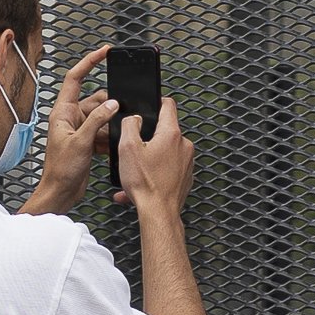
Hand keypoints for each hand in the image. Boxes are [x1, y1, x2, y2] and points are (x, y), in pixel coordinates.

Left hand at [26, 45, 114, 215]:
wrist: (60, 193)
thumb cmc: (60, 170)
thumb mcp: (81, 141)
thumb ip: (97, 120)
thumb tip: (113, 103)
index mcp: (63, 112)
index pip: (75, 78)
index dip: (90, 62)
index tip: (105, 52)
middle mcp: (70, 117)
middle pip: (96, 99)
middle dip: (109, 106)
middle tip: (121, 113)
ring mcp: (79, 129)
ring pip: (102, 117)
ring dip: (110, 125)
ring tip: (111, 136)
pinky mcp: (87, 141)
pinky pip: (104, 131)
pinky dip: (109, 137)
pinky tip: (111, 146)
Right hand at [116, 93, 195, 216]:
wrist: (158, 213)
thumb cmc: (146, 184)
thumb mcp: (127, 148)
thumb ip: (130, 125)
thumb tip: (135, 119)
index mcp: (171, 134)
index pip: (168, 105)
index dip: (156, 101)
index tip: (150, 104)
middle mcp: (184, 146)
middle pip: (165, 131)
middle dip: (149, 138)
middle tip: (134, 149)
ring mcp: (187, 162)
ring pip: (165, 152)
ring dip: (150, 159)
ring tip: (136, 172)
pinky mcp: (185, 177)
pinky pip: (168, 169)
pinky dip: (154, 173)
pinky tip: (141, 184)